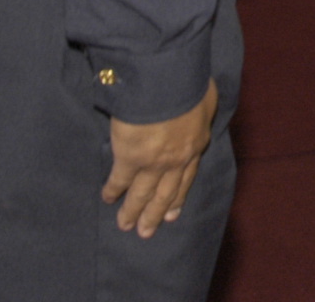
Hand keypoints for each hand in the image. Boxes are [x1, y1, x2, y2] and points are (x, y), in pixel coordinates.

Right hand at [103, 80, 217, 237]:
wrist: (167, 82)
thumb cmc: (189, 84)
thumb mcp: (207, 98)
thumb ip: (202, 110)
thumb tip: (200, 109)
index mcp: (196, 145)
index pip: (187, 177)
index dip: (179, 197)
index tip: (173, 214)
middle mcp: (176, 160)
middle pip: (165, 193)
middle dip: (155, 214)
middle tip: (146, 232)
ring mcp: (154, 162)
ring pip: (143, 193)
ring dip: (133, 211)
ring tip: (125, 226)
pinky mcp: (130, 158)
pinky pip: (120, 179)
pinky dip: (113, 190)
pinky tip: (107, 198)